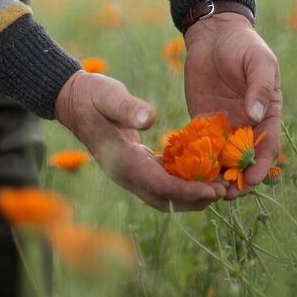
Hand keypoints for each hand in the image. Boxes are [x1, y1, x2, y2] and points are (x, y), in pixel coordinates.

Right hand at [54, 71, 225, 210]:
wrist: (73, 101)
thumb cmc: (92, 95)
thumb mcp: (109, 95)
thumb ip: (128, 107)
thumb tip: (151, 118)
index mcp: (123, 161)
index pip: (160, 186)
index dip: (187, 191)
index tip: (212, 190)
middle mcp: (127, 174)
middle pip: (165, 199)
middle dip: (194, 200)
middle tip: (222, 192)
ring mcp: (131, 173)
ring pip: (164, 195)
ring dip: (191, 195)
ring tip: (218, 186)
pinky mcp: (137, 166)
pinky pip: (163, 181)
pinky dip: (183, 182)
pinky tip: (203, 172)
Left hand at [184, 12, 281, 198]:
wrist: (214, 35)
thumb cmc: (244, 45)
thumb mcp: (259, 62)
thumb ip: (259, 88)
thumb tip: (254, 115)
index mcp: (267, 114)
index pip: (267, 146)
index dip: (261, 166)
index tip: (251, 180)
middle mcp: (247, 125)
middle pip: (245, 160)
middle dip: (238, 178)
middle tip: (228, 195)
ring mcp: (225, 126)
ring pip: (223, 158)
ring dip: (218, 176)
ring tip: (208, 191)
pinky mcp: (204, 123)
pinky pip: (202, 147)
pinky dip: (199, 162)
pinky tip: (190, 174)